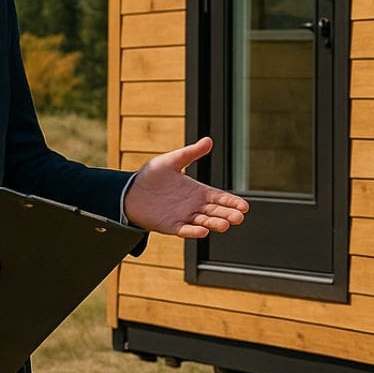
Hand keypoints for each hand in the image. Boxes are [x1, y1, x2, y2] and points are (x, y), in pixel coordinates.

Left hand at [122, 137, 250, 238]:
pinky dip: (193, 232)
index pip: (220, 198)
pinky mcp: (170, 226)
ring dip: (215, 224)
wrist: (129, 192)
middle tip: (239, 217)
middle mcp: (194, 206)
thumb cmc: (150, 176)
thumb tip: (209, 140)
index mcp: (198, 191)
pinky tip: (203, 231)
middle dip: (228, 215)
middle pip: (216, 212)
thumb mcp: (172, 160)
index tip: (244, 207)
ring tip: (225, 224)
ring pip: (204, 222)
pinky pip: (184, 230)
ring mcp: (183, 217)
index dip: (232, 202)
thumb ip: (191, 153)